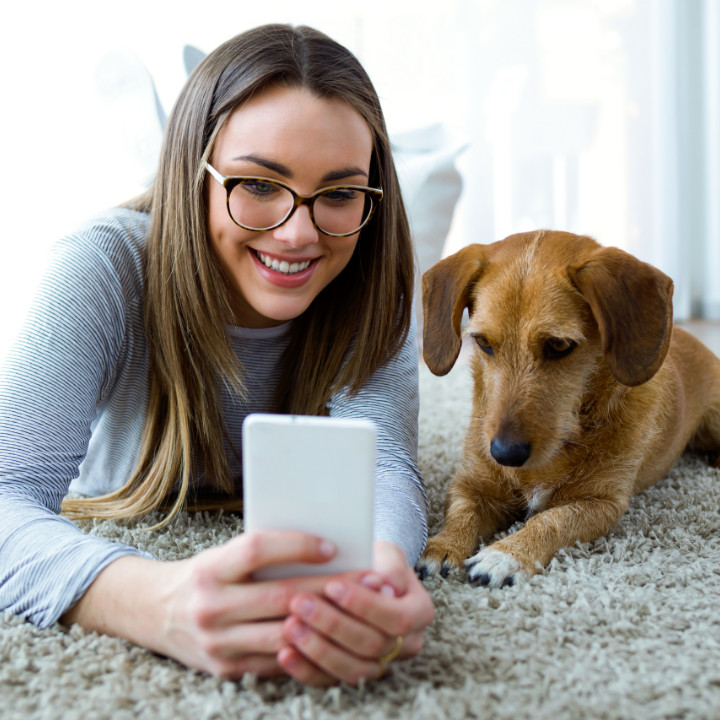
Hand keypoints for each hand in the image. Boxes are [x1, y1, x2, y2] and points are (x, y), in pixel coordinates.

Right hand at [160, 530, 346, 677]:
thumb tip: (322, 548)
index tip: (332, 545)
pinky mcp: (226, 670)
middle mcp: (210, 606)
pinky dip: (308, 649)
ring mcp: (217, 643)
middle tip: (368, 580)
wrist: (156, 613)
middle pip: (281, 596)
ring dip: (328, 622)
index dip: (297, 546)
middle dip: (331, 588)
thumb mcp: (222, 555)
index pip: (258, 549)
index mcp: (211, 569)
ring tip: (362, 611)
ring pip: (285, 634)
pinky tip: (336, 638)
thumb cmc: (204, 575)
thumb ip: (261, 555)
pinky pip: (277, 661)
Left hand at [278, 540, 434, 685]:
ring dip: (317, 649)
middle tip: (299, 602)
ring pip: (352, 668)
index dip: (363, 605)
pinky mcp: (353, 674)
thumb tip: (384, 585)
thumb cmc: (375, 560)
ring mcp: (382, 664)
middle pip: (372, 645)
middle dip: (333, 624)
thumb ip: (389, 565)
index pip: (396, 618)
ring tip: (289, 625)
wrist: (367, 577)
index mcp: (419, 612)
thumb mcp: (386, 552)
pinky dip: (306, 669)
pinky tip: (284, 653)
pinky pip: (331, 681)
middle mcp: (407, 644)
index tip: (332, 585)